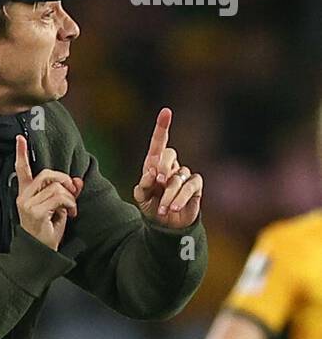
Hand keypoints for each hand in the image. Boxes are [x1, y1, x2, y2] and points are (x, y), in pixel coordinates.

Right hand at [15, 135, 82, 250]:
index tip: (20, 138)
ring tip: (70, 210)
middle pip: (47, 173)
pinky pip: (60, 197)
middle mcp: (24, 198)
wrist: (39, 255)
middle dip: (64, 181)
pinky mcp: (36, 211)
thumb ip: (66, 193)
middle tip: (72, 195)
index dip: (21, 154)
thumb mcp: (58, 210)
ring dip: (70, 197)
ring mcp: (28, 204)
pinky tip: (69, 214)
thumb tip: (77, 180)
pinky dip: (70, 204)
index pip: (22, 171)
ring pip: (56, 186)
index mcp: (26, 195)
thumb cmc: (46, 234)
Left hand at [134, 108, 202, 227]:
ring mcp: (183, 175)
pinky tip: (173, 208)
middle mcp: (170, 166)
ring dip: (168, 195)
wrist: (166, 226)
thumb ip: (142, 186)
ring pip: (178, 177)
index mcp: (155, 165)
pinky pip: (190, 187)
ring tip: (162, 210)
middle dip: (163, 166)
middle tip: (158, 181)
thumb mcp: (142, 199)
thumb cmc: (152, 208)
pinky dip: (180, 198)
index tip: (166, 112)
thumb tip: (150, 173)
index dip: (162, 128)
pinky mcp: (195, 186)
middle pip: (169, 154)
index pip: (158, 143)